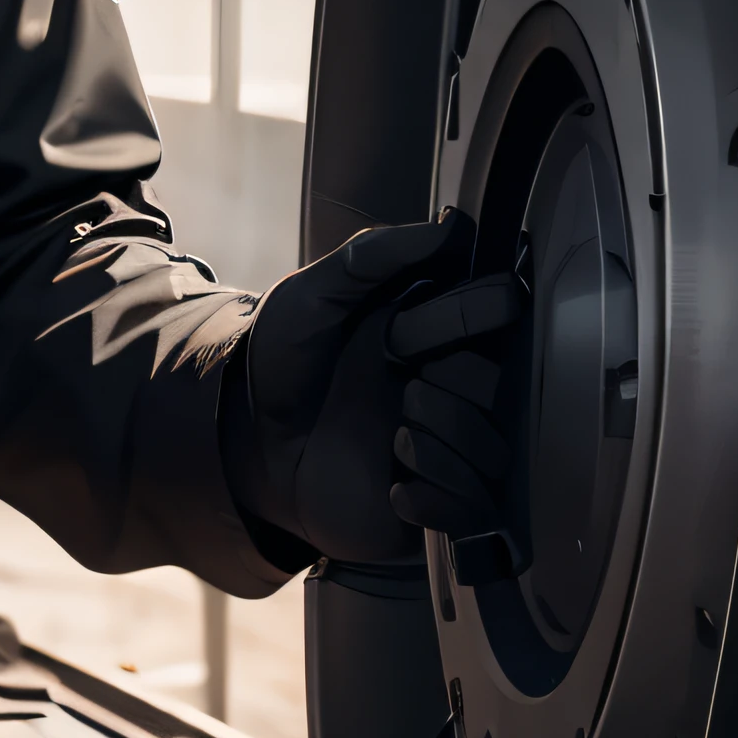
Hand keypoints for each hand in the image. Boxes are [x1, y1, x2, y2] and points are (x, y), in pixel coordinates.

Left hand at [225, 212, 522, 566]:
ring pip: (492, 452)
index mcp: (430, 337)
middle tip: (406, 381)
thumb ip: (373, 257)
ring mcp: (441, 450)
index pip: (490, 321)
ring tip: (394, 433)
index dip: (481, 311)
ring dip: (447, 440)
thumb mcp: (312, 294)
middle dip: (458, 380)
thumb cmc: (282, 360)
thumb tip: (452, 225)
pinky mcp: (428, 503)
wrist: (239, 437)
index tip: (475, 305)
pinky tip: (394, 488)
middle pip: (498, 387)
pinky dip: (439, 500)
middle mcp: (444, 391)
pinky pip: (472, 512)